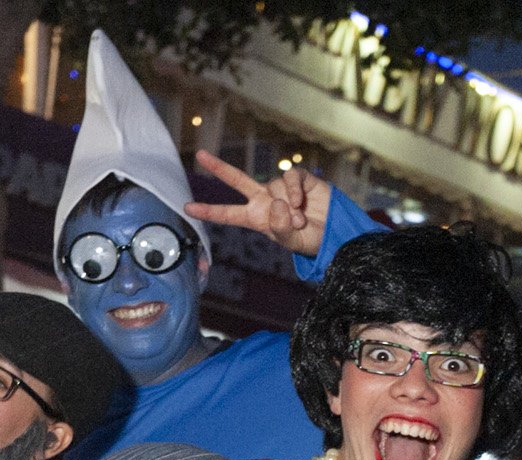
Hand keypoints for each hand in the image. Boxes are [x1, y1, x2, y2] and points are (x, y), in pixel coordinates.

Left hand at [185, 150, 331, 257]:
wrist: (334, 232)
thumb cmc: (310, 240)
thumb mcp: (291, 242)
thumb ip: (280, 227)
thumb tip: (276, 203)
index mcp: (257, 218)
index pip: (228, 214)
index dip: (208, 211)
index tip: (187, 207)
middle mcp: (265, 200)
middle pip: (237, 180)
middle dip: (219, 167)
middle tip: (200, 155)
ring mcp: (280, 187)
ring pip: (275, 186)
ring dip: (288, 205)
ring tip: (301, 220)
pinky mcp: (298, 178)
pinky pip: (289, 177)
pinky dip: (294, 190)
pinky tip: (302, 201)